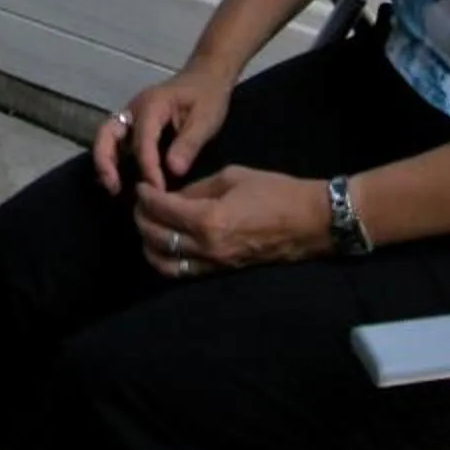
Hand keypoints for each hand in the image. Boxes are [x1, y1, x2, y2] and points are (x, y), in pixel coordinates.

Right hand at [93, 62, 234, 196]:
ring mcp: (131, 117)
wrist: (207, 77)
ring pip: (106, 138)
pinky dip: (114, 160)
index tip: (157, 190)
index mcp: (152, 106)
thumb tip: (173, 170)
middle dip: (105, 161)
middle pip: (107, 133)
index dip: (148, 167)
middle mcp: (134, 110)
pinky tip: (122, 180)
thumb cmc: (208, 96)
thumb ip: (189, 143)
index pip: (143, 140)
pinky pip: (117, 143)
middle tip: (114, 188)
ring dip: (105, 163)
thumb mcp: (206, 119)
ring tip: (114, 188)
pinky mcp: (133, 125)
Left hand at [133, 168, 329, 277]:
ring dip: (148, 244)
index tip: (141, 187)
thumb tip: (172, 196)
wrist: (309, 221)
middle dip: (142, 218)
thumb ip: (196, 188)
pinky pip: (183, 272)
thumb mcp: (232, 177)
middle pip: (156, 236)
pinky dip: (166, 260)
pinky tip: (165, 245)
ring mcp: (213, 264)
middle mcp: (205, 246)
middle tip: (140, 204)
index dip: (146, 197)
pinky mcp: (220, 272)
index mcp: (208, 219)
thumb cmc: (275, 192)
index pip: (162, 209)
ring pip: (164, 262)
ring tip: (148, 225)